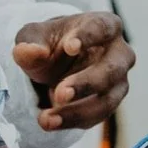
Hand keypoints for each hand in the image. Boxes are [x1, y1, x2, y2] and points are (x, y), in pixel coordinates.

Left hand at [13, 11, 134, 133]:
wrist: (55, 64)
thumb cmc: (51, 43)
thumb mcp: (34, 37)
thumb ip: (30, 42)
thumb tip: (27, 51)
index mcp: (106, 25)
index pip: (102, 28)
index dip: (88, 37)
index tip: (69, 47)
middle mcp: (119, 53)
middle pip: (111, 69)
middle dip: (85, 83)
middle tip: (60, 93)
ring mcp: (118, 81)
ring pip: (106, 100)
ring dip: (77, 111)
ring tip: (47, 118)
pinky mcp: (109, 103)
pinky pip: (96, 116)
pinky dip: (72, 121)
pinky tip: (50, 122)